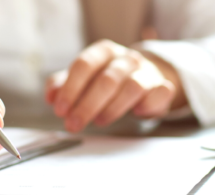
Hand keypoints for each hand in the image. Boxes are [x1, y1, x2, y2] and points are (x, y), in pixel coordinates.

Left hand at [46, 39, 186, 131]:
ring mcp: (147, 71)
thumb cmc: (110, 79)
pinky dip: (149, 104)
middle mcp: (126, 58)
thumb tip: (51, 97)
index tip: (60, 110)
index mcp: (104, 51)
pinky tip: (138, 112)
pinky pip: (161, 92)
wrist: (145, 77)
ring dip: (113, 108)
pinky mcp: (163, 86)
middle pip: (106, 79)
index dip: (70, 89)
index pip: (84, 64)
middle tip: (74, 124)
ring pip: (132, 87)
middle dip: (87, 105)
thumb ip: (65, 85)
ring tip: (100, 121)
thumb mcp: (85, 78)